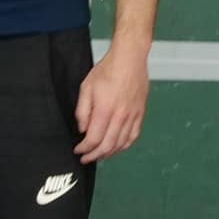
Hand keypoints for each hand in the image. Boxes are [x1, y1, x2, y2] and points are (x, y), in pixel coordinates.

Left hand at [73, 45, 148, 162]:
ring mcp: (133, 116)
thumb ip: (82, 111)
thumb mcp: (86, 88)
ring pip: (121, 143)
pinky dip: (124, 146)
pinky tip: (117, 147)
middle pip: (108, 145)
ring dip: (109, 153)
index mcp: (105, 110)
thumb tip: (82, 129)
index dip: (84, 149)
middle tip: (86, 159)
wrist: (130, 59)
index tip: (78, 150)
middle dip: (95, 156)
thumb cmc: (107, 70)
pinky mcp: (140, 114)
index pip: (94, 139)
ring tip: (99, 155)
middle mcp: (121, 116)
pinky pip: (133, 136)